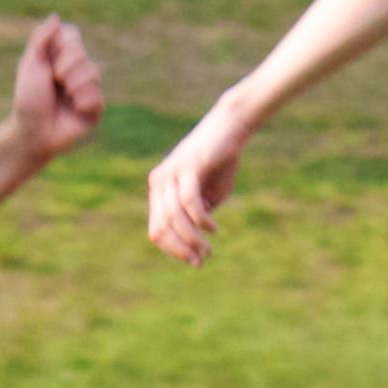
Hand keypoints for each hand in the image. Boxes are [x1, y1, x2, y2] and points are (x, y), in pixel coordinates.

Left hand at [11, 14, 106, 163]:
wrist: (33, 132)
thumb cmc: (28, 100)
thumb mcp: (31, 66)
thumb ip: (41, 40)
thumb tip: (55, 17)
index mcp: (59, 56)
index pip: (72, 35)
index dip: (63, 46)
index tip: (49, 59)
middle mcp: (76, 69)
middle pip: (83, 52)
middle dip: (65, 67)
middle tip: (55, 81)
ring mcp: (88, 87)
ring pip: (94, 72)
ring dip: (73, 86)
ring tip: (64, 99)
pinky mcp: (96, 106)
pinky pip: (98, 96)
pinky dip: (81, 103)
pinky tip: (74, 111)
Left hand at [147, 100, 252, 265]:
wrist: (230, 127)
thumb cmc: (220, 161)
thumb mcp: (209, 195)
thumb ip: (198, 216)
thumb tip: (193, 244)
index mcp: (159, 189)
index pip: (157, 229)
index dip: (173, 249)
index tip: (195, 260)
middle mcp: (159, 181)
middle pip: (161, 227)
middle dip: (181, 249)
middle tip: (202, 258)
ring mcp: (171, 173)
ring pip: (174, 218)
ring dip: (191, 239)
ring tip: (208, 248)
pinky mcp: (187, 167)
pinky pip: (189, 202)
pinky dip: (200, 220)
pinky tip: (212, 228)